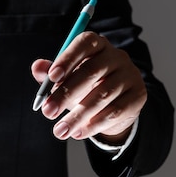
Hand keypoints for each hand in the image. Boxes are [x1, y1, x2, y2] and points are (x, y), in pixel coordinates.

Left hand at [31, 31, 146, 143]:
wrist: (113, 105)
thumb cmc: (84, 87)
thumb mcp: (66, 79)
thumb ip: (50, 73)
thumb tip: (37, 67)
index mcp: (97, 45)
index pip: (84, 43)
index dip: (67, 58)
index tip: (51, 77)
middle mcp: (116, 56)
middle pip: (91, 72)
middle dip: (65, 94)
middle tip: (47, 112)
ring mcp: (130, 75)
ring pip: (102, 95)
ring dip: (77, 115)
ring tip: (59, 130)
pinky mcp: (138, 96)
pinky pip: (115, 112)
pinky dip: (93, 124)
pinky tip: (78, 133)